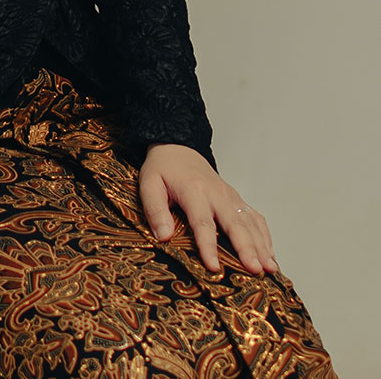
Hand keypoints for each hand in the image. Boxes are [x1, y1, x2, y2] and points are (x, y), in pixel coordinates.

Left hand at [139, 143, 277, 274]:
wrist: (178, 148)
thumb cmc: (163, 169)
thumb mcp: (149, 184)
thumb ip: (155, 209)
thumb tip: (164, 236)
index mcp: (194, 191)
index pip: (203, 223)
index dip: (209, 246)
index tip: (214, 267)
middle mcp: (216, 193)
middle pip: (234, 223)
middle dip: (247, 248)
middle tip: (255, 270)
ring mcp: (229, 196)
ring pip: (249, 222)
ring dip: (261, 245)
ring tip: (270, 268)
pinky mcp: (235, 198)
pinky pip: (254, 217)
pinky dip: (265, 235)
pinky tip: (269, 253)